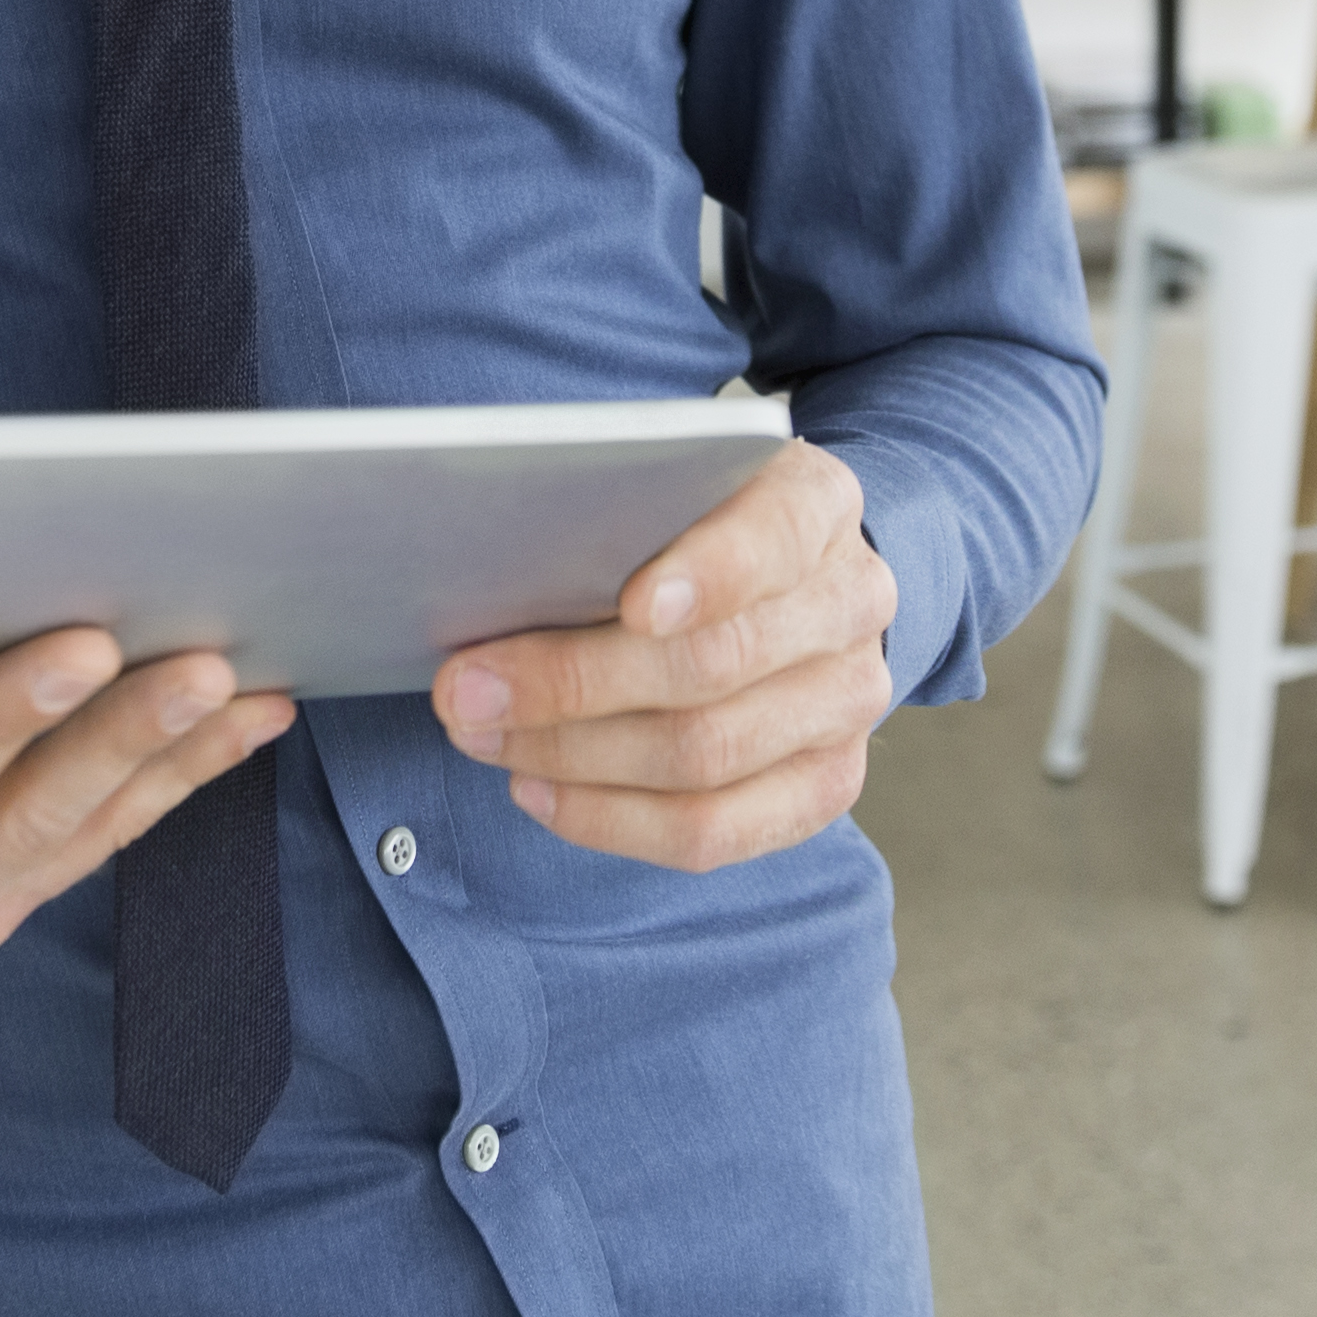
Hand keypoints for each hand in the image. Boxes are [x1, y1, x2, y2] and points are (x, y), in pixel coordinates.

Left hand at [434, 439, 897, 870]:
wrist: (790, 579)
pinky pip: (715, 832)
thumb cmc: (694, 524)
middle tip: (466, 689)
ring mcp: (849, 702)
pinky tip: (537, 791)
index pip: (772, 540)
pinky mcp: (827, 784)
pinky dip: (611, 819)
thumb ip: (614, 509)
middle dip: (574, 683)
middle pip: (716, 664)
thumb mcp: (670, 484)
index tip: (633, 604)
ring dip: (573, 757)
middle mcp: (851, 602)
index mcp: (816, 504)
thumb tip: (493, 571)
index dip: (708, 575)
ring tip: (483, 737)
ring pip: (706, 757)